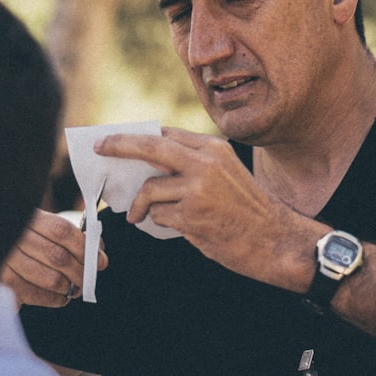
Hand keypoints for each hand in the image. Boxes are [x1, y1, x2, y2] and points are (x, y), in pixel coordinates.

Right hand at [0, 209, 108, 306]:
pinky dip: (54, 299)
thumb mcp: (38, 226)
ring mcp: (6, 261)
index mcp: (28, 218)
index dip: (85, 248)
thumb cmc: (18, 239)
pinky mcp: (2, 282)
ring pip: (51, 279)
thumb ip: (66, 235)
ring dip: (69, 287)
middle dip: (81, 272)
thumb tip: (98, 252)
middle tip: (88, 279)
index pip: (62, 231)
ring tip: (73, 288)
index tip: (100, 260)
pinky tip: (58, 296)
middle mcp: (14, 237)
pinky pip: (37, 295)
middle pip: (59, 257)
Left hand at [94, 127, 315, 291]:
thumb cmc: (247, 210)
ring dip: (141, 204)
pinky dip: (158, 222)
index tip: (113, 139)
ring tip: (139, 215)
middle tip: (99, 149)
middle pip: (150, 147)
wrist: (275, 241)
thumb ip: (193, 163)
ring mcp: (198, 190)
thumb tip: (147, 163)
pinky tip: (175, 227)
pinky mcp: (192, 216)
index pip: (165, 134)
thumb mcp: (226, 173)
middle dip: (119, 146)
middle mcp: (205, 163)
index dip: (135, 136)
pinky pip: (158, 216)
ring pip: (150, 189)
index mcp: (213, 148)